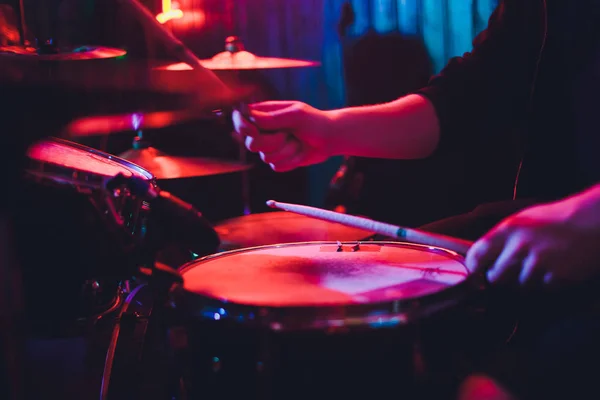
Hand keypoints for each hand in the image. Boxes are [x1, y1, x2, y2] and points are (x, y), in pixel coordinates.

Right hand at [232, 101, 333, 171]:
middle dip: (271, 142)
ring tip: (298, 142)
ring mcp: (270, 147)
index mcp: (265, 114)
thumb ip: (272, 118)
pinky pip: (276, 166)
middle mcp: (264, 131)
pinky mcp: (279, 161)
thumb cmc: (314, 121)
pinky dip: (291, 161)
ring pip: (265, 157)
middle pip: (251, 144)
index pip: (240, 119)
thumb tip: (250, 118)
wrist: (330, 139)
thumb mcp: (295, 115)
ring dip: (286, 151)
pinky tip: (300, 152)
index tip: (254, 131)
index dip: (242, 126)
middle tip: (287, 135)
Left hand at [465, 194, 599, 286]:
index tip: (475, 271)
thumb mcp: (523, 220)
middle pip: (495, 278)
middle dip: (500, 278)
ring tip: (540, 265)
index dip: (474, 266)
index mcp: (509, 229)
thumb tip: (479, 258)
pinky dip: (545, 284)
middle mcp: (520, 246)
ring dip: (525, 282)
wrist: (592, 222)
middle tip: (510, 272)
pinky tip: (554, 269)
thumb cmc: (555, 220)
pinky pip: (541, 289)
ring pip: (519, 286)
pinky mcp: (556, 277)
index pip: (477, 254)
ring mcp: (539, 263)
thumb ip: (501, 239)